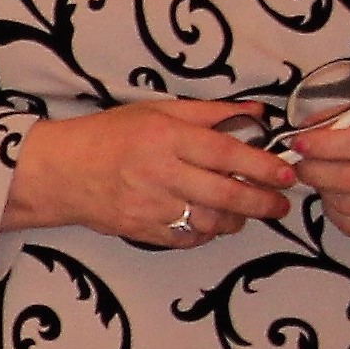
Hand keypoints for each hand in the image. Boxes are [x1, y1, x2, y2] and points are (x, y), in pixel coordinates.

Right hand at [3, 100, 297, 248]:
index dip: (260, 164)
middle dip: (261, 201)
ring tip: (246, 211)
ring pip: (209, 221)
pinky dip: (207, 233)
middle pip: (224, 193)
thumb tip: (256, 113)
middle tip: (281, 203)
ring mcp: (150, 206)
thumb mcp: (159, 110)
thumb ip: (210, 113)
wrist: (62, 171)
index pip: (224, 151)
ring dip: (236, 219)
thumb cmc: (112, 134)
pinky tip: (213, 221)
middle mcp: (160, 172)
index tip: (286, 173)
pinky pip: (187, 238)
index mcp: (165, 137)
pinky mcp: (142, 231)